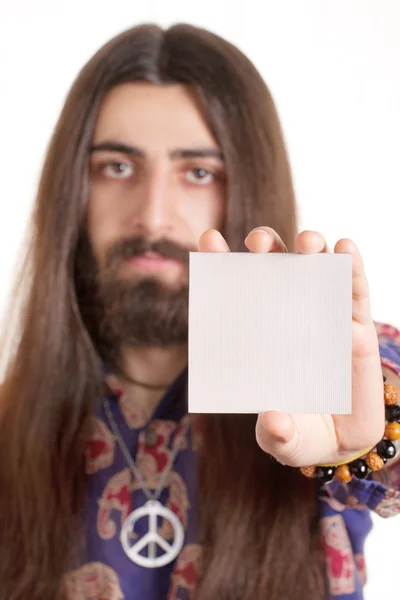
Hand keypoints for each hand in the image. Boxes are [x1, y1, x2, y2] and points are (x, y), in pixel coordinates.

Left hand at [198, 227, 384, 467]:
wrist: (340, 442)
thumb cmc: (300, 431)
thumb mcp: (284, 439)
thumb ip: (276, 434)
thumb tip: (274, 421)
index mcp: (257, 336)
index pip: (234, 291)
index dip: (220, 263)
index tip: (209, 239)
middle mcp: (287, 317)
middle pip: (274, 269)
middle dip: (265, 247)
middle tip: (257, 243)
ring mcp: (324, 317)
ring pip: (316, 271)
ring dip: (310, 249)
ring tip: (307, 242)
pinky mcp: (357, 327)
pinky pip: (355, 291)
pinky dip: (352, 268)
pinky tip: (346, 248)